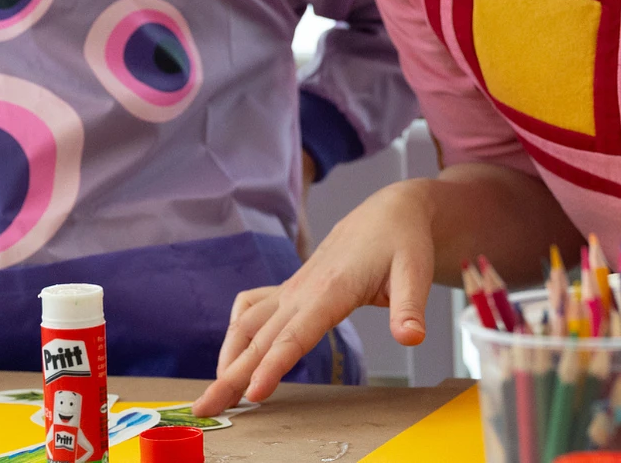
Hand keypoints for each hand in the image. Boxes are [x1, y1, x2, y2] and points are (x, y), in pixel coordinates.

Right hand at [191, 178, 436, 415]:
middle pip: (259, 338)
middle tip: (205, 407)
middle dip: (230, 374)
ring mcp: (293, 289)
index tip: (252, 393)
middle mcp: (303, 290)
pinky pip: (251, 308)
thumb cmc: (402, 242)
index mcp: (332, 290)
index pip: (295, 335)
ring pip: (247, 324)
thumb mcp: (415, 272)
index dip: (272, 365)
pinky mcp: (291, 289)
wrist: (388, 213)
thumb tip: (413, 338)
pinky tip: (231, 354)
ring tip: (213, 393)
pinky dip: (235, 333)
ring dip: (226, 358)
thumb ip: (411, 308)